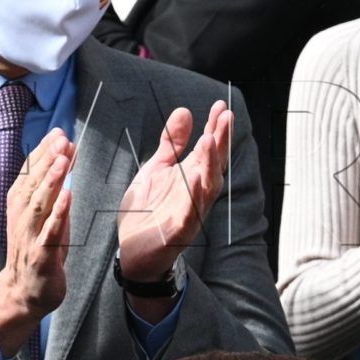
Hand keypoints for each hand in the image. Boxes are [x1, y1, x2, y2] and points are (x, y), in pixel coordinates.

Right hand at [0, 128, 73, 355]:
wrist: (23, 293)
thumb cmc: (37, 250)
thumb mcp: (44, 216)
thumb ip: (53, 189)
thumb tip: (65, 158)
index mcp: (20, 205)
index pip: (30, 173)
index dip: (43, 152)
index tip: (58, 133)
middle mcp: (22, 217)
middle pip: (33, 184)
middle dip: (48, 160)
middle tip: (61, 138)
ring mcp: (30, 236)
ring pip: (39, 203)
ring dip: (50, 181)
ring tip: (62, 160)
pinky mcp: (42, 255)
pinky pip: (50, 231)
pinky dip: (58, 213)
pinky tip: (68, 196)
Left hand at [115, 101, 231, 298]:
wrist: (134, 253)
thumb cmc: (148, 210)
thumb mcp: (156, 169)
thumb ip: (171, 144)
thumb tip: (185, 111)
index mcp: (191, 176)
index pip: (208, 149)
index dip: (216, 128)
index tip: (222, 106)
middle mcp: (196, 193)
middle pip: (214, 164)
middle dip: (221, 141)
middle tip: (226, 116)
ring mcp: (190, 212)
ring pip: (207, 188)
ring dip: (210, 164)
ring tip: (210, 140)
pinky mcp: (178, 232)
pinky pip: (190, 213)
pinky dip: (195, 197)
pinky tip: (197, 179)